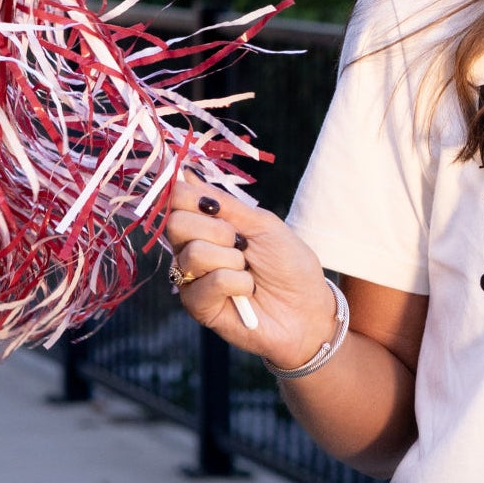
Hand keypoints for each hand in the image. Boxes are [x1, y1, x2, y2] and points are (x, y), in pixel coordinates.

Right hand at [164, 175, 338, 367]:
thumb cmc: (289, 264)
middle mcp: (192, 249)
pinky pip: (209, 281)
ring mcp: (192, 278)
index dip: (188, 195)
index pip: (176, 199)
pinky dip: (237, 282)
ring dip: (231, 259)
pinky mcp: (198, 306)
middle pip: (176, 223)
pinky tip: (247, 291)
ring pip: (193, 253)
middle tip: (241, 244)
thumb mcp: (262, 224)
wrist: (307, 309)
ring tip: (248, 270)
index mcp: (206, 225)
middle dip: (217, 230)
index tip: (215, 206)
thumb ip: (224, 204)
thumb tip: (187, 173)